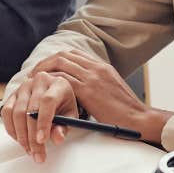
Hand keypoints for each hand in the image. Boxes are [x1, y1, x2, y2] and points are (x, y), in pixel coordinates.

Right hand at [1, 70, 77, 163]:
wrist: (53, 93)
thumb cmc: (63, 104)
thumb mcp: (70, 115)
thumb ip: (64, 127)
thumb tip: (57, 138)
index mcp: (57, 84)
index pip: (47, 101)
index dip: (43, 122)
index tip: (42, 140)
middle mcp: (38, 82)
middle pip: (30, 110)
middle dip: (32, 137)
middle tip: (37, 154)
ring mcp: (23, 87)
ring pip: (16, 113)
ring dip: (21, 136)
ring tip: (29, 150)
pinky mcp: (12, 95)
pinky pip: (6, 113)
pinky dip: (12, 129)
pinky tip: (20, 140)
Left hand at [30, 51, 171, 142]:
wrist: (138, 119)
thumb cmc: (126, 112)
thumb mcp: (112, 91)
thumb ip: (97, 86)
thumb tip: (81, 91)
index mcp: (102, 67)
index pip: (74, 54)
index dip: (56, 59)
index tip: (46, 68)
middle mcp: (97, 68)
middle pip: (64, 55)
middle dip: (45, 62)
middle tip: (34, 74)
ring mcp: (93, 77)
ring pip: (60, 64)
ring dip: (44, 71)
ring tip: (34, 82)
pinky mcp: (89, 90)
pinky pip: (63, 80)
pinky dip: (50, 83)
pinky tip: (42, 91)